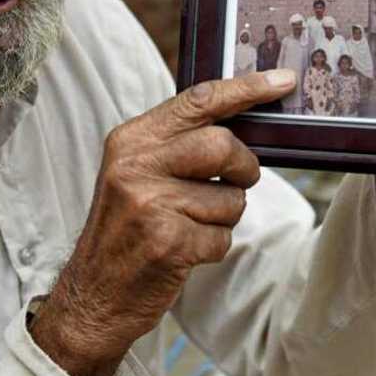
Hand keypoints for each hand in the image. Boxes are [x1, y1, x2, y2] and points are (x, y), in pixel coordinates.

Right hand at [30, 69, 295, 375]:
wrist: (92, 295)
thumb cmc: (125, 230)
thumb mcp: (135, 172)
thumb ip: (177, 143)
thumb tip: (241, 122)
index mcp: (131, 139)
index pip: (199, 100)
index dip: (247, 88)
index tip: (283, 80)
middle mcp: (136, 165)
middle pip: (224, 145)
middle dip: (243, 167)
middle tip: (234, 181)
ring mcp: (151, 203)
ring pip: (231, 196)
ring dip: (224, 216)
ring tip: (189, 225)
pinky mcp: (167, 242)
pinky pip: (223, 236)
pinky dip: (213, 246)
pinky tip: (183, 251)